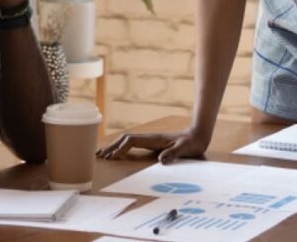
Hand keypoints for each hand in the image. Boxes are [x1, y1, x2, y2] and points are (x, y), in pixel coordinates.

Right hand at [96, 127, 210, 163]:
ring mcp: (150, 140)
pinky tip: (119, 152)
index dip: (120, 148)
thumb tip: (161, 160)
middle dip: (112, 146)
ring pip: (128, 140)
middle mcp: (150, 138)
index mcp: (154, 139)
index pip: (132, 141)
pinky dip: (122, 147)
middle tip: (98, 155)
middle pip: (125, 139)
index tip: (111, 157)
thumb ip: (174, 153)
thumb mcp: (185, 149)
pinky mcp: (152, 143)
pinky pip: (133, 144)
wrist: (198, 135)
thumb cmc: (192, 143)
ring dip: (115, 146)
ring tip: (102, 153)